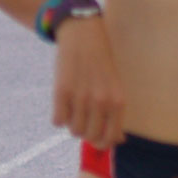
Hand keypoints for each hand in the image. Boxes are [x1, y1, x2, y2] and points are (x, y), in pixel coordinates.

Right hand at [51, 13, 127, 147]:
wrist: (83, 35)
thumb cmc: (101, 64)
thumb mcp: (115, 87)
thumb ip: (116, 114)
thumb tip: (119, 141)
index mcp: (118, 101)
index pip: (109, 138)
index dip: (101, 142)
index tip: (96, 137)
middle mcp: (101, 101)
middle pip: (90, 137)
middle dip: (86, 132)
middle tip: (83, 119)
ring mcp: (81, 97)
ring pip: (74, 131)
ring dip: (72, 123)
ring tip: (74, 108)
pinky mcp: (61, 92)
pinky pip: (58, 121)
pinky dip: (59, 116)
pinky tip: (64, 103)